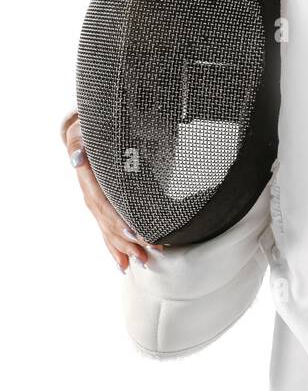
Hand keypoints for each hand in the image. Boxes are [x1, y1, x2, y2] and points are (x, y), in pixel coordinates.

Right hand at [61, 109, 163, 271]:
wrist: (89, 129)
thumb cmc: (91, 126)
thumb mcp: (83, 129)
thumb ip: (78, 141)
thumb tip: (76, 158)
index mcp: (87, 177)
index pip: (103, 203)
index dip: (117, 219)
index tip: (135, 232)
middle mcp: (89, 194)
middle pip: (107, 223)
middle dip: (127, 240)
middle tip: (147, 252)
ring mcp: (94, 202)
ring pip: (107, 230)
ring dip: (125, 247)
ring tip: (144, 261)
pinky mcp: (101, 207)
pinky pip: (105, 231)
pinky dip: (114, 248)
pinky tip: (123, 264)